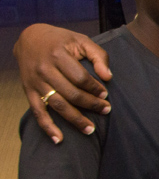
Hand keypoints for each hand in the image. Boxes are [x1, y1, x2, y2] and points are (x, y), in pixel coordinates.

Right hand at [14, 24, 111, 143]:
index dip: (95, 88)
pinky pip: (38, 112)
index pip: (80, 77)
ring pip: (57, 105)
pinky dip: (48, 127)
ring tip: (91, 130)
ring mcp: (36, 83)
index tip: (106, 95)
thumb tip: (108, 77)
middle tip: (106, 110)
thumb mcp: (81, 41)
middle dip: (90, 104)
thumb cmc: (61, 41)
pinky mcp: (29, 92)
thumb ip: (98, 56)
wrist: (29, 39)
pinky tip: (59, 139)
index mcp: (58, 55)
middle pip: (70, 93)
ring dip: (74, 119)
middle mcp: (45, 70)